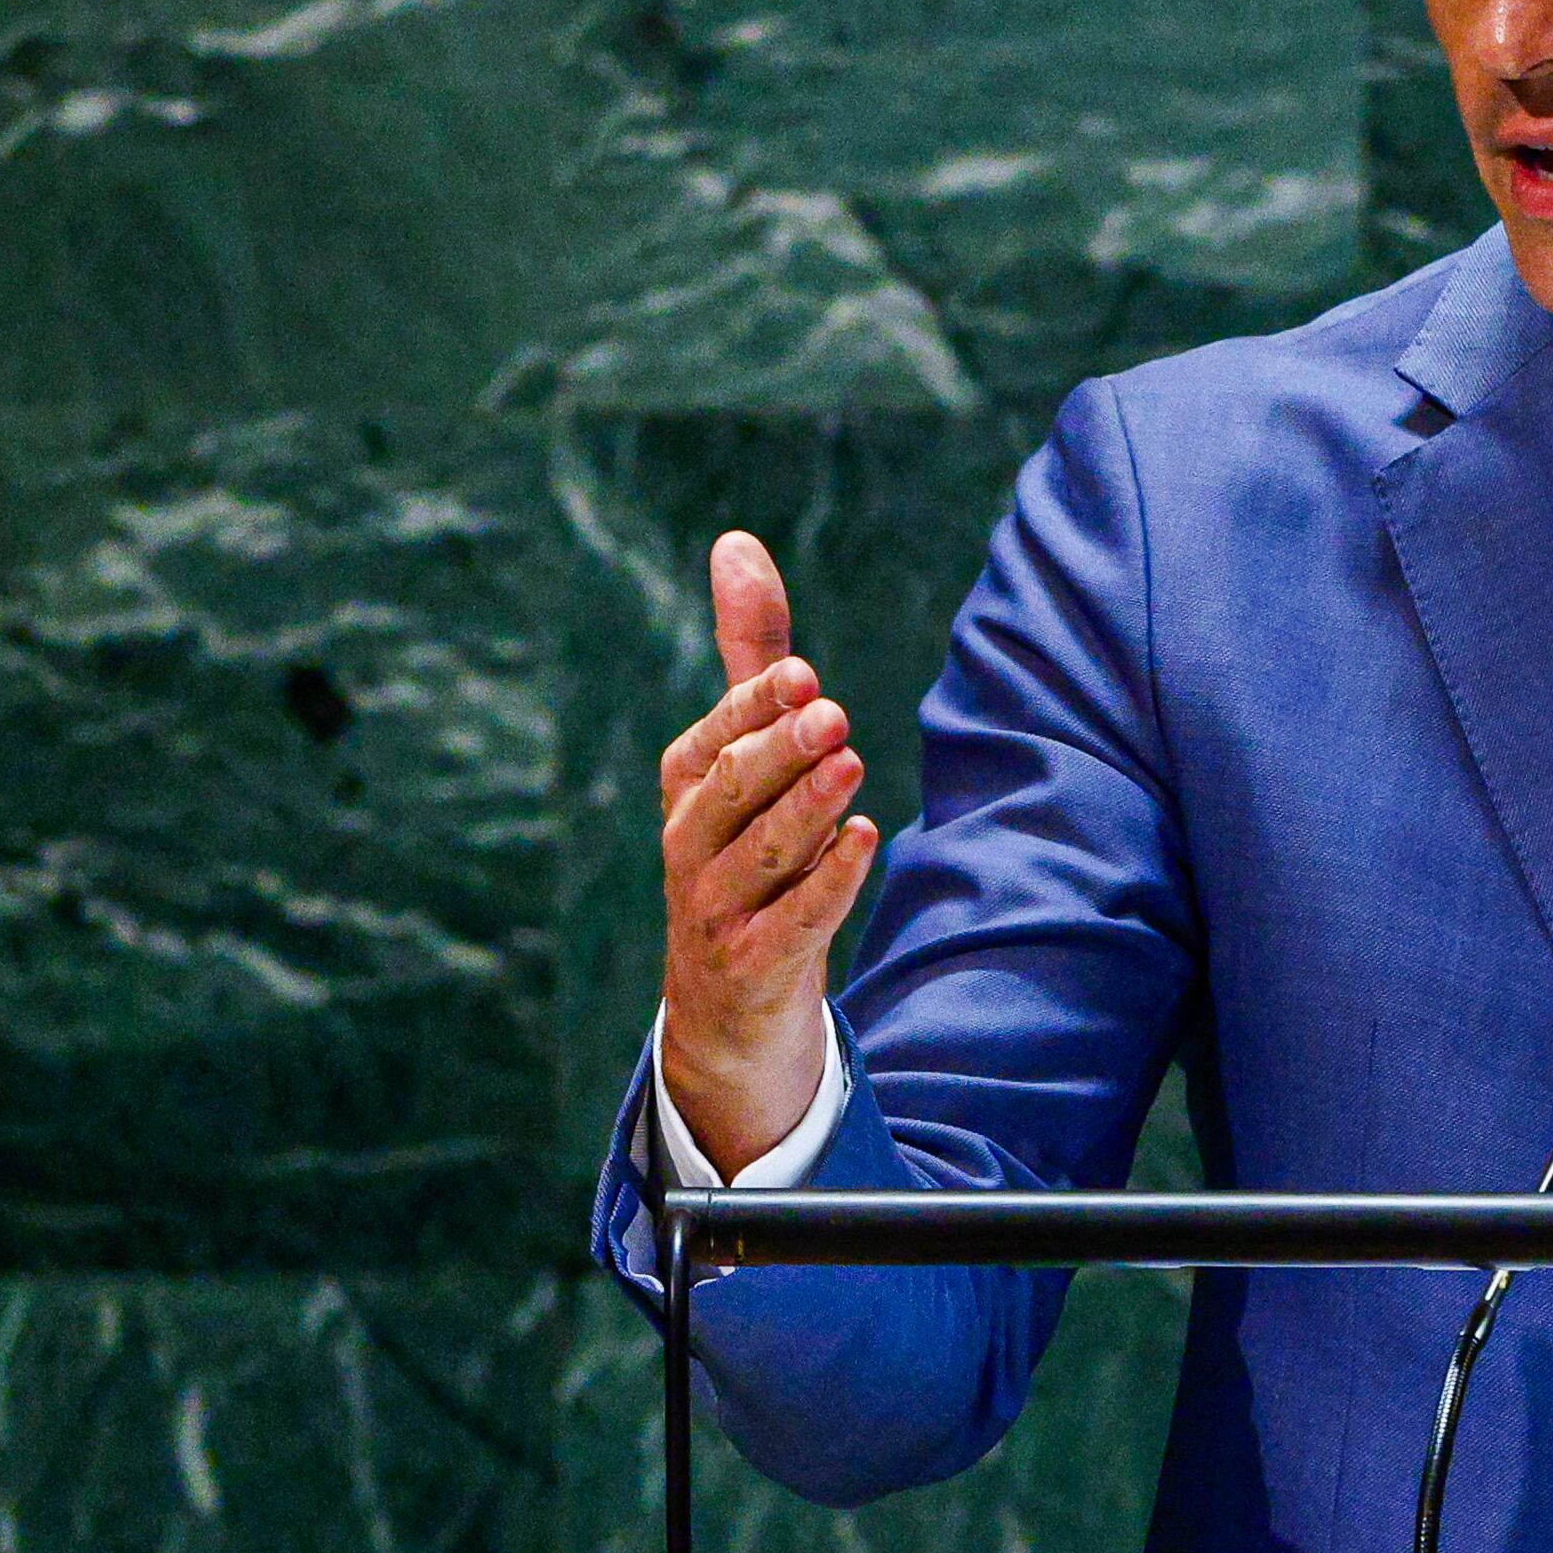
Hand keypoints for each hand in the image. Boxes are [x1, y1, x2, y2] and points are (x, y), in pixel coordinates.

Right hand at [655, 530, 877, 1175]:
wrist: (727, 1009)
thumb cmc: (742, 857)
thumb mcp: (744, 758)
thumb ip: (750, 658)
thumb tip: (737, 542)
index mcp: (687, 785)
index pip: (716, 736)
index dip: (755, 707)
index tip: (802, 674)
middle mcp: (690, 843)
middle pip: (732, 791)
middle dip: (778, 750)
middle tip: (830, 712)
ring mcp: (715, 909)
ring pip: (760, 853)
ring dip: (805, 810)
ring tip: (850, 766)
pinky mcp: (753, 965)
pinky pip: (792, 922)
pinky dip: (827, 884)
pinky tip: (864, 844)